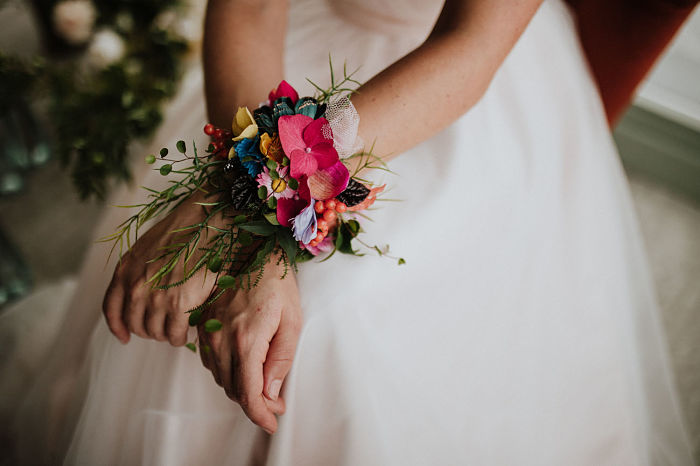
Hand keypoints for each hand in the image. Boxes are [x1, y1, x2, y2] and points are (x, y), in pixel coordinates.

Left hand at [102, 191, 217, 344]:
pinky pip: (175, 334)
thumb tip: (143, 292)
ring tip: (177, 330)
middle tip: (163, 329)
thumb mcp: (148, 247)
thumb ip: (139, 271)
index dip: (118, 328)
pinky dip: (180, 337)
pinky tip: (187, 332)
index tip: (124, 337)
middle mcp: (135, 287)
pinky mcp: (178, 304)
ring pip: (155, 332)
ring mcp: (155, 297)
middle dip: (149, 331)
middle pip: (135, 325)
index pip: (112, 310)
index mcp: (125, 271)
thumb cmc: (185, 230)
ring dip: (166, 335)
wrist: (206, 222)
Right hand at [198, 256, 301, 433]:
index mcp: (246, 340)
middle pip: (233, 390)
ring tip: (265, 385)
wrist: (246, 247)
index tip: (271, 424)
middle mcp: (221, 340)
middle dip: (255, 403)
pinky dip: (227, 371)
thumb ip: (281, 359)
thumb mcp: (291, 320)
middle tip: (277, 403)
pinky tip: (245, 364)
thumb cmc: (275, 281)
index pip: (248, 394)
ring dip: (241, 388)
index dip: (260, 416)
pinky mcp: (201, 326)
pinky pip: (210, 361)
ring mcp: (207, 333)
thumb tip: (271, 393)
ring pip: (220, 378)